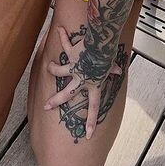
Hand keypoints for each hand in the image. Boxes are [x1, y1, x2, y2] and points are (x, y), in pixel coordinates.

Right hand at [43, 26, 121, 140]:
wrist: (102, 46)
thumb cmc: (109, 56)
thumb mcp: (112, 65)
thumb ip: (113, 69)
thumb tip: (118, 71)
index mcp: (94, 85)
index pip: (93, 108)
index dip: (90, 122)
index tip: (87, 135)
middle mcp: (81, 79)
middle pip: (66, 94)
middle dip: (55, 101)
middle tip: (46, 107)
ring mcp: (74, 67)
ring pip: (58, 71)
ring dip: (53, 68)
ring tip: (49, 66)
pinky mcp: (71, 54)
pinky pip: (66, 44)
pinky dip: (63, 36)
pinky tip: (60, 30)